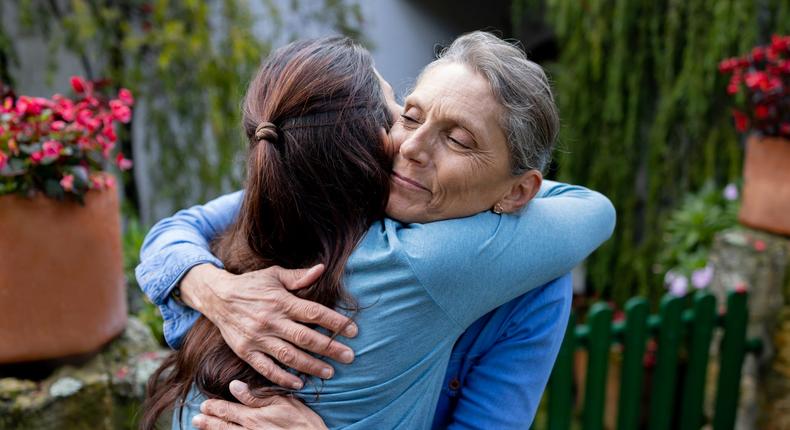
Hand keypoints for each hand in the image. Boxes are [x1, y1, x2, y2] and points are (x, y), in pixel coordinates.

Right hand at [180, 263, 356, 388]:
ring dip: (311, 366)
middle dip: (330, 348)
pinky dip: (282, 378)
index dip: (335, 322)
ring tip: (330, 372)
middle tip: (349, 356)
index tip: (353, 330)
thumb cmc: (251, 285)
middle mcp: (271, 320)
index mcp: (281, 301)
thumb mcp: (274, 275)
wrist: (217, 297)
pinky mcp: (246, 351)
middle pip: (305, 338)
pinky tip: (299, 383)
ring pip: (289, 356)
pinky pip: (266, 368)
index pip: (314, 313)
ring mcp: (258, 338)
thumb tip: (321, 269)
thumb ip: (299, 276)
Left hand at [192, 380, 327, 429]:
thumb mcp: (283, 403)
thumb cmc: (302, 423)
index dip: (214, 408)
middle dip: (208, 421)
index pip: (227, 411)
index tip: (204, 405)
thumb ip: (256, 396)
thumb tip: (234, 386)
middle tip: (196, 418)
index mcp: (253, 416)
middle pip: (222, 426)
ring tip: (201, 427)